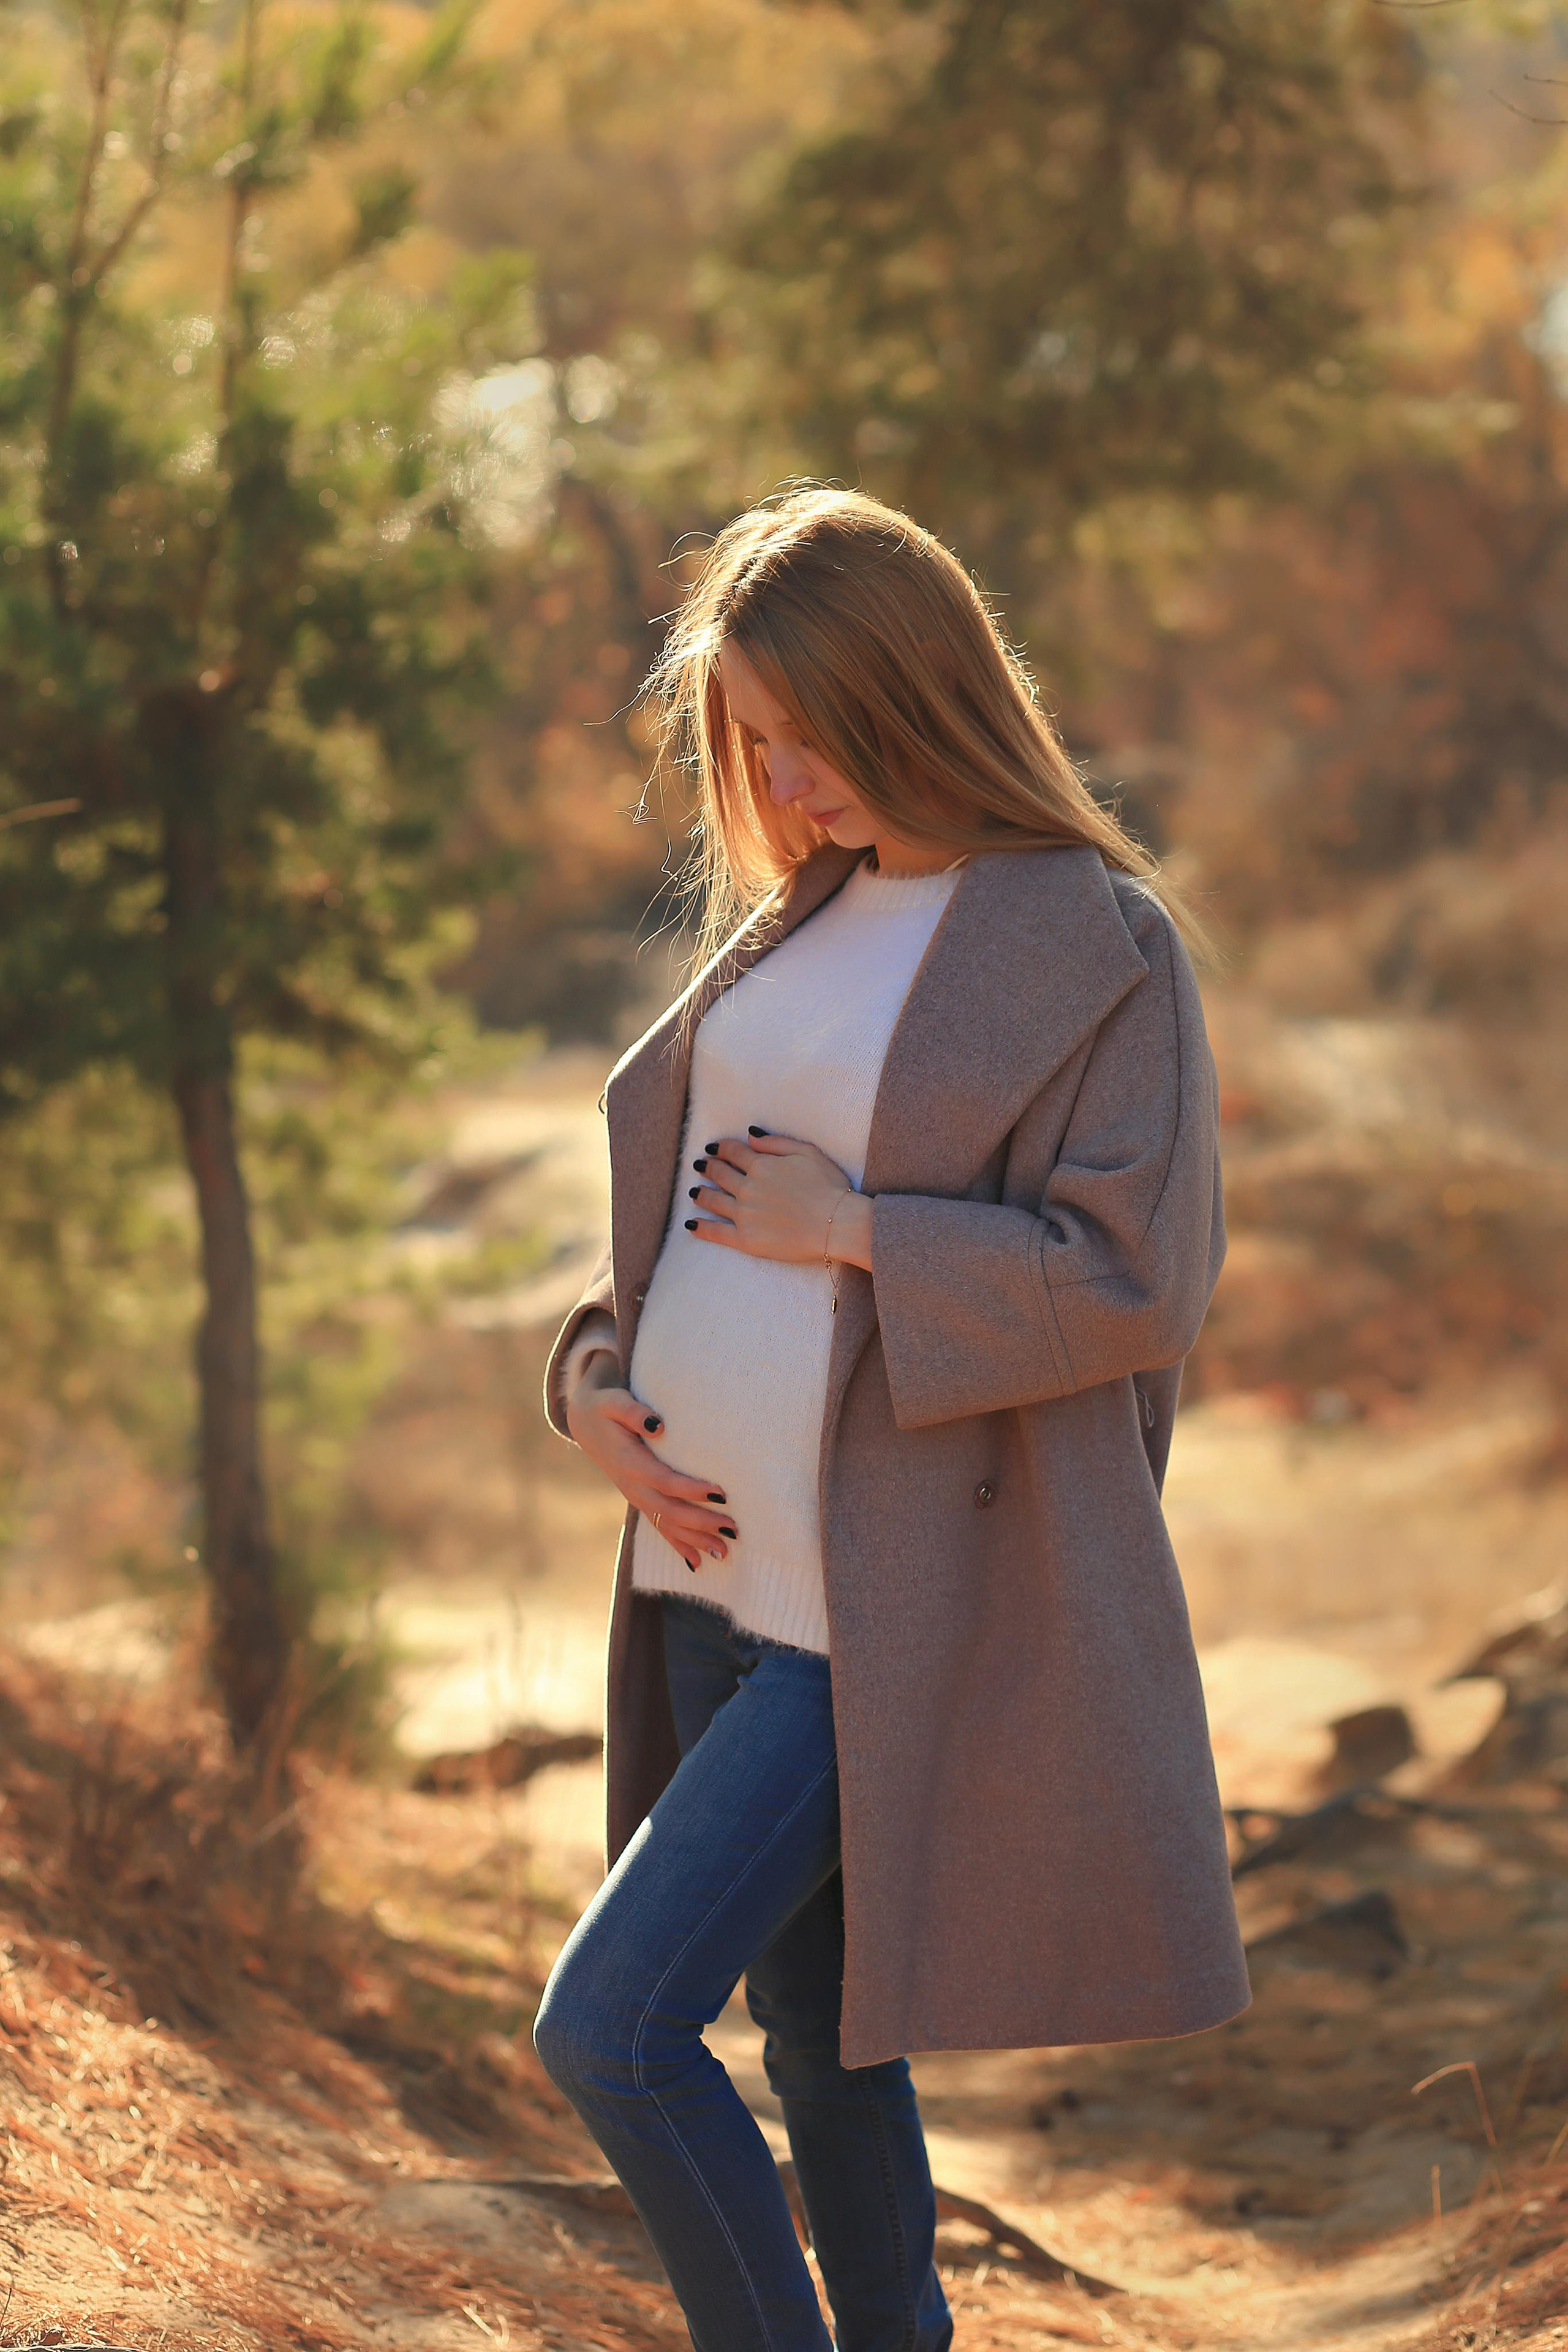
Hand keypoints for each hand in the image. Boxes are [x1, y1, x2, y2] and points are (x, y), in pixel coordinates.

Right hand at [565, 1358, 736, 1570]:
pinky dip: (678, 1545)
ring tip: (724, 1553)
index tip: (721, 1494)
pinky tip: (697, 1564)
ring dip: (694, 1540)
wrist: (585, 1421)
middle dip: (701, 1522)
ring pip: (666, 1524)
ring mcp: (635, 1496)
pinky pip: (659, 1527)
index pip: (663, 1480)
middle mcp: (631, 1485)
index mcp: (628, 1462)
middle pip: (668, 1510)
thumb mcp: (615, 1402)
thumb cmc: (605, 1408)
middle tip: (732, 1529)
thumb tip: (657, 1425)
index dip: (691, 1489)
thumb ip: (634, 1412)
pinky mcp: (640, 1499)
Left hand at [685, 1129, 872, 1267]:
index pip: (733, 1152)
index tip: (713, 1148)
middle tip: (699, 1166)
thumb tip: (750, 1134)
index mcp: (761, 1165)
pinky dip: (702, 1228)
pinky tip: (691, 1224)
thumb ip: (775, 1142)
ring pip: (713, 1201)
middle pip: (719, 1174)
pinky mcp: (745, 1239)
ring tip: (693, 1191)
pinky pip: (717, 1233)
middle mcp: (747, 1188)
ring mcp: (744, 1214)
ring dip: (701, 1194)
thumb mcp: (807, 1152)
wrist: (836, 1224)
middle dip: (708, 1168)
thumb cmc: (828, 1186)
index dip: (721, 1148)